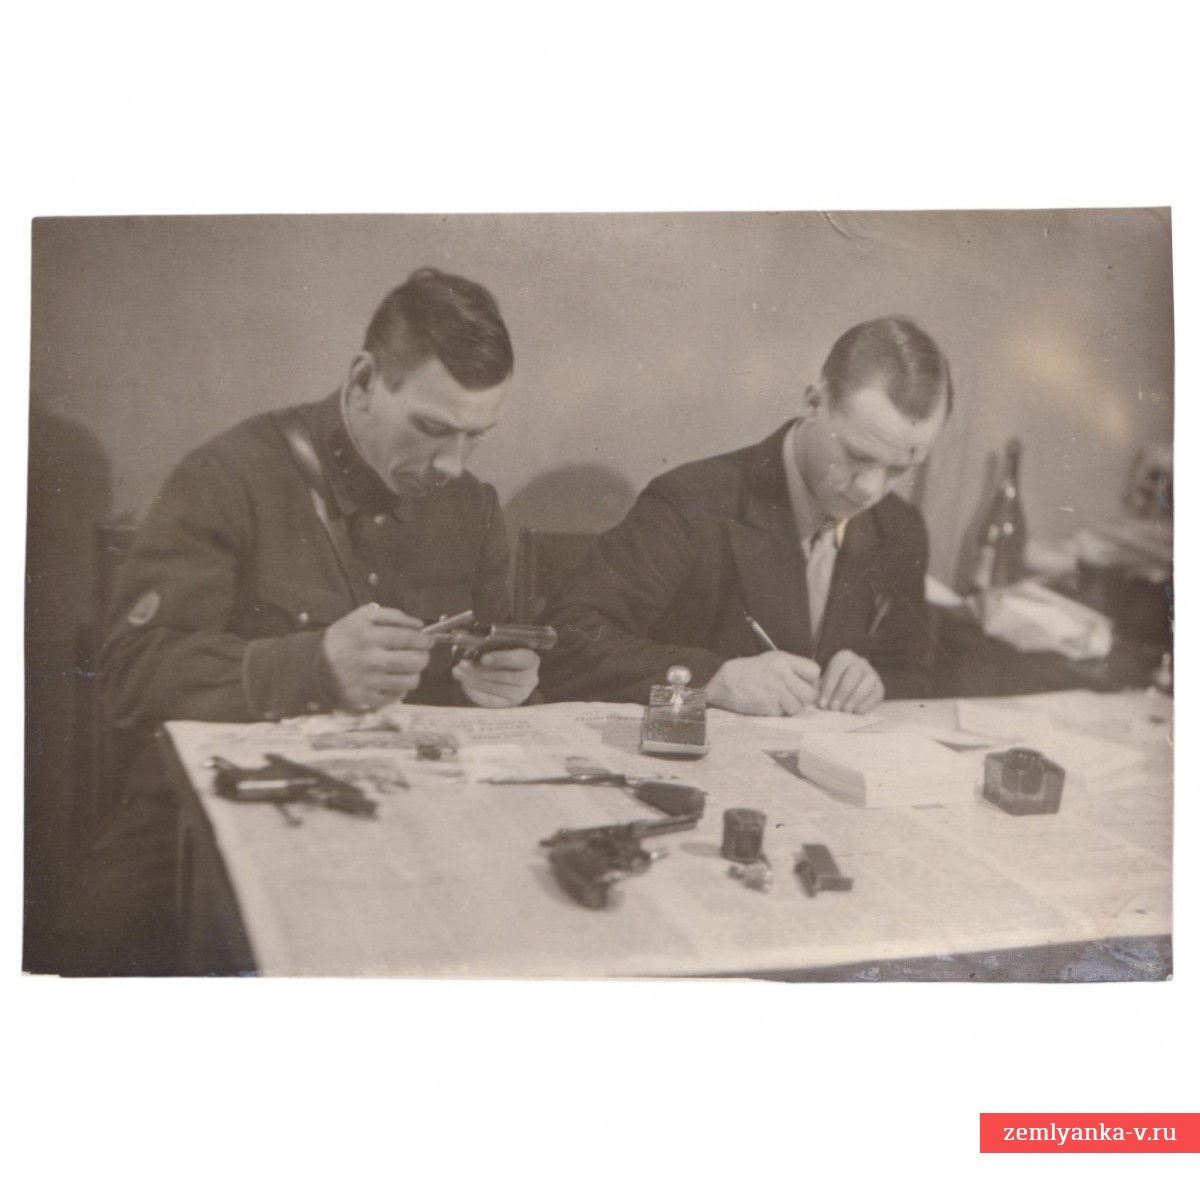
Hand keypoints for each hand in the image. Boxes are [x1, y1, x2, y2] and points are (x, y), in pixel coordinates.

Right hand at [321, 604, 432, 710]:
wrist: (315, 663)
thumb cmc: (344, 637)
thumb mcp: (362, 616)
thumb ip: (392, 615)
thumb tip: (418, 625)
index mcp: (369, 636)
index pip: (409, 639)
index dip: (425, 640)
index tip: (428, 640)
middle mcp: (370, 660)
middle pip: (414, 662)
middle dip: (423, 657)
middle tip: (420, 654)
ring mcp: (369, 682)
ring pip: (410, 681)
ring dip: (414, 673)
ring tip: (406, 667)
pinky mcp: (366, 698)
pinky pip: (396, 697)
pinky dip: (399, 688)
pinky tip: (392, 679)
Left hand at [453, 647, 539, 707]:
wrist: (509, 675)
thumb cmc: (504, 657)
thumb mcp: (503, 648)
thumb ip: (493, 648)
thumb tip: (473, 650)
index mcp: (531, 660)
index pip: (521, 659)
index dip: (502, 658)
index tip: (484, 658)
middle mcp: (530, 679)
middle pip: (504, 676)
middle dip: (480, 670)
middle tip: (462, 664)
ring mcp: (520, 694)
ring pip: (494, 688)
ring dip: (473, 680)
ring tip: (459, 672)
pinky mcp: (508, 705)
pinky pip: (490, 700)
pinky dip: (474, 692)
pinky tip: (465, 684)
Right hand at [703, 651, 820, 715]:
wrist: (725, 683)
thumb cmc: (748, 672)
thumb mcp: (771, 660)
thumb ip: (792, 668)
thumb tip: (812, 683)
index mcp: (784, 660)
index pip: (814, 671)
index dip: (813, 682)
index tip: (805, 686)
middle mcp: (782, 674)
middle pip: (810, 693)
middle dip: (804, 699)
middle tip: (794, 698)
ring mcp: (776, 690)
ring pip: (799, 706)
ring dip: (791, 707)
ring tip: (779, 701)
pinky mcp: (769, 704)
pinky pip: (784, 713)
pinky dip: (779, 712)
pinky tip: (769, 704)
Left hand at [817, 650, 883, 712]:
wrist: (849, 690)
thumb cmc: (831, 687)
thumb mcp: (824, 684)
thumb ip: (820, 690)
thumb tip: (817, 701)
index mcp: (844, 657)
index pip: (836, 670)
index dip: (828, 688)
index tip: (822, 704)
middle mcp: (860, 662)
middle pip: (853, 675)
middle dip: (842, 693)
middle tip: (833, 708)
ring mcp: (872, 673)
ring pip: (866, 684)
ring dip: (854, 698)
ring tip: (845, 710)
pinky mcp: (879, 687)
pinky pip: (876, 694)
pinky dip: (866, 704)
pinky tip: (857, 712)